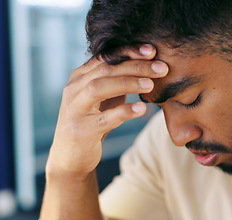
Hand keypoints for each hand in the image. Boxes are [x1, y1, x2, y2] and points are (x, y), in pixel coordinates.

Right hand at [46, 44, 167, 177]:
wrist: (70, 156)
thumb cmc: (91, 122)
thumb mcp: (101, 98)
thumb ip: (115, 80)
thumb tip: (147, 64)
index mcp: (79, 77)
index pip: (105, 57)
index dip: (128, 51)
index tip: (152, 50)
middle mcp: (74, 89)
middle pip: (106, 69)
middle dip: (135, 66)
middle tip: (161, 68)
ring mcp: (75, 109)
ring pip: (100, 88)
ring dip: (128, 83)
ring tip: (151, 84)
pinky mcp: (81, 131)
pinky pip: (104, 118)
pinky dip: (124, 111)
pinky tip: (141, 108)